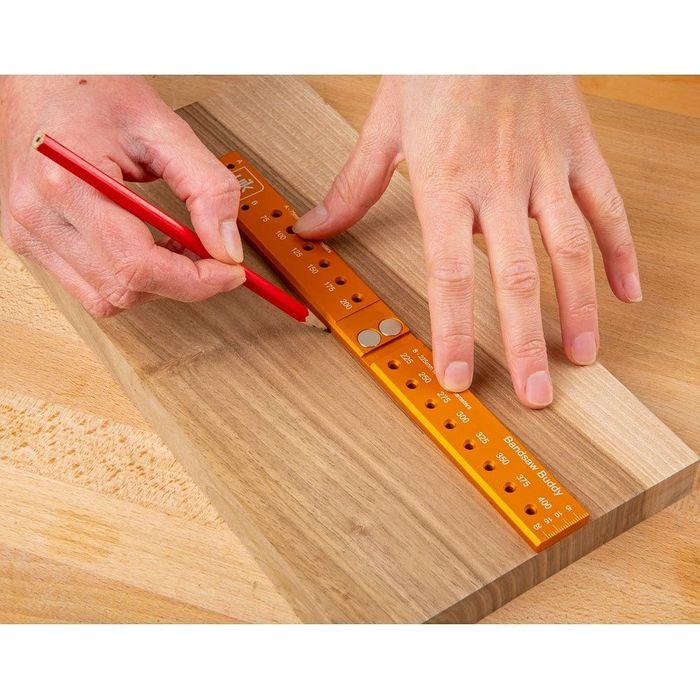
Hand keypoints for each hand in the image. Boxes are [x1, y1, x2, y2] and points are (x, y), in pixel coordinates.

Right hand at [0, 76, 244, 316]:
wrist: (41, 77)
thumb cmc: (91, 90)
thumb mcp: (164, 128)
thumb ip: (208, 187)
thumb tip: (227, 246)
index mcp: (67, 181)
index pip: (138, 266)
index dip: (194, 281)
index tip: (228, 272)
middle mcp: (38, 215)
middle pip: (124, 290)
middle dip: (179, 281)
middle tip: (208, 254)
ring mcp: (28, 232)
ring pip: (106, 299)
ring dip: (153, 283)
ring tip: (172, 244)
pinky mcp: (30, 241)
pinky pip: (88, 287)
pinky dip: (127, 278)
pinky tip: (144, 246)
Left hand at [294, 76, 640, 407]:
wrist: (487, 12)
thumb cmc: (436, 59)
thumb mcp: (384, 124)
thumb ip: (352, 186)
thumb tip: (314, 226)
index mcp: (445, 183)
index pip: (449, 276)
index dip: (453, 332)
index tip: (456, 376)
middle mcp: (498, 184)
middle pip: (516, 278)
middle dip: (525, 343)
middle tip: (535, 393)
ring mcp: (545, 168)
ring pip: (569, 251)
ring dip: (578, 310)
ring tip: (581, 357)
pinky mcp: (578, 150)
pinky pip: (608, 207)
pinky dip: (621, 251)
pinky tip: (625, 293)